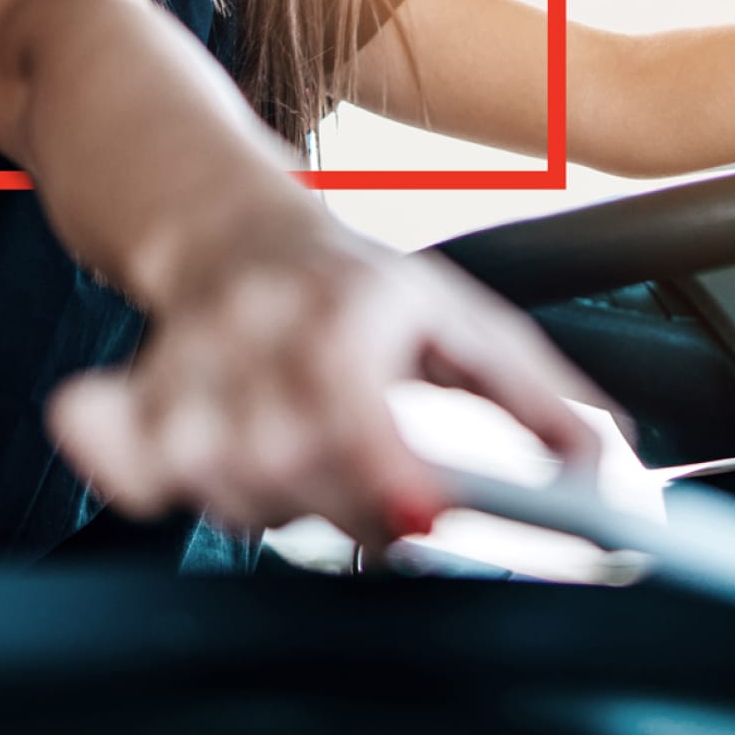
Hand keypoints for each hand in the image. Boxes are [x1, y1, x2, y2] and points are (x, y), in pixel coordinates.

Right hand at [45, 215, 628, 558]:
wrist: (226, 220)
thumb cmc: (354, 282)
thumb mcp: (459, 318)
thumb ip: (535, 395)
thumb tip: (603, 466)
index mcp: (345, 319)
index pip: (359, 432)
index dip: (395, 489)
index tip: (428, 513)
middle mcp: (258, 339)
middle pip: (301, 484)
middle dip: (348, 503)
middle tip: (370, 473)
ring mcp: (186, 367)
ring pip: (231, 495)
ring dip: (273, 499)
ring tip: (297, 449)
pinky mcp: (131, 395)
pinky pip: (132, 472)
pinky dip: (154, 479)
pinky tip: (195, 459)